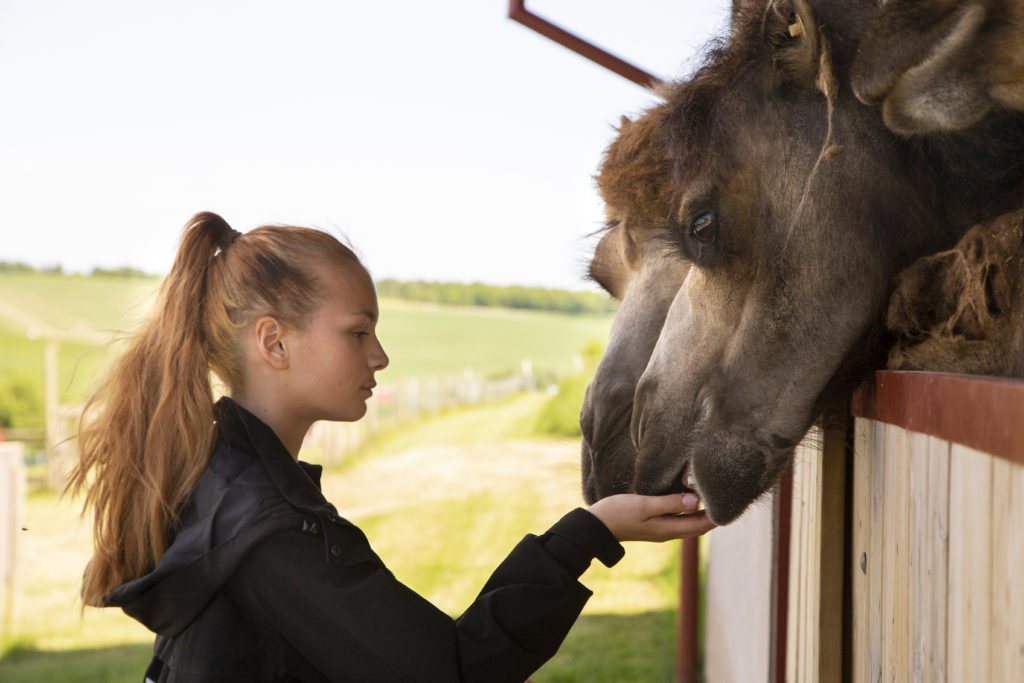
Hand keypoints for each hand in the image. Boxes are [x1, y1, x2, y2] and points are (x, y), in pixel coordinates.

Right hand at [587, 493, 716, 541]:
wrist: (596, 526)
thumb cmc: (618, 513)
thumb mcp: (645, 505)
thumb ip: (670, 503)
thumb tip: (696, 502)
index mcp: (668, 529)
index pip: (701, 525)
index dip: (716, 516)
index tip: (729, 502)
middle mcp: (667, 532)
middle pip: (697, 526)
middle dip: (711, 515)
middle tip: (723, 497)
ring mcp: (659, 529)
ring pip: (687, 523)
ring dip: (699, 512)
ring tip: (708, 496)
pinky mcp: (652, 524)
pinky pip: (677, 519)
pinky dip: (686, 511)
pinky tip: (685, 499)